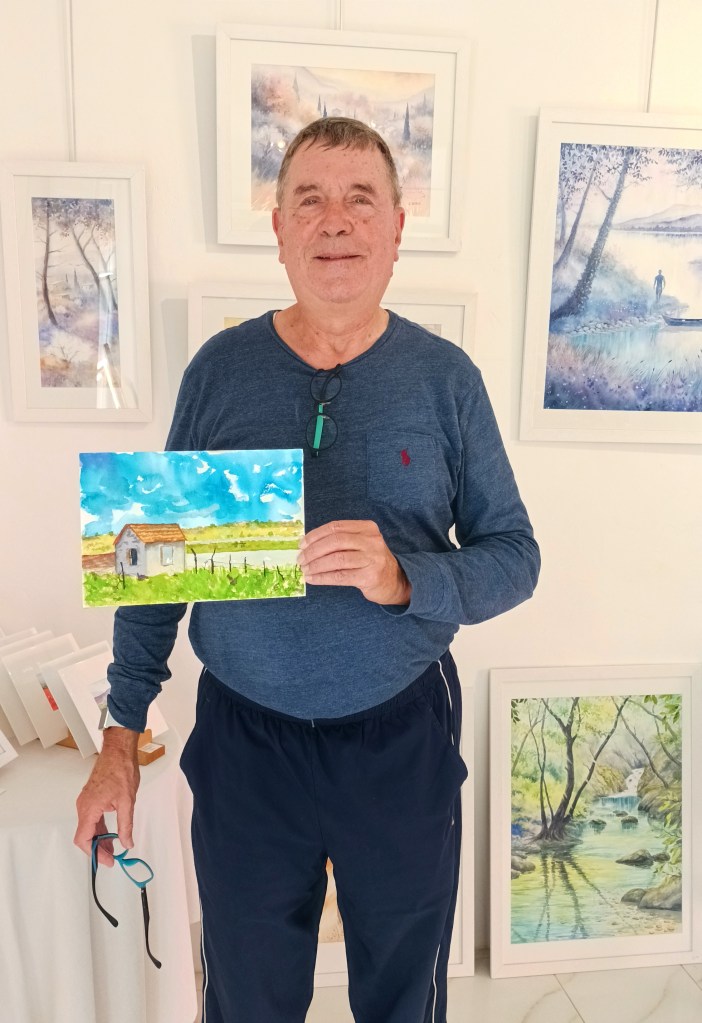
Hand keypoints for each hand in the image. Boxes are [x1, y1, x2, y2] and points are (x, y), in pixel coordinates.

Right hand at [74, 727, 140, 866]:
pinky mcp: (91, 798)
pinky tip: (110, 834)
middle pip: (85, 836)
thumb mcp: (127, 802)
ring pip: (88, 828)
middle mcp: (84, 806)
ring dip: (99, 840)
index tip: (107, 861)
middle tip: (112, 858)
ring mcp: (86, 802)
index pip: (84, 840)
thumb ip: (126, 825)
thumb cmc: (120, 770)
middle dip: (98, 849)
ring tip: (113, 849)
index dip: (94, 854)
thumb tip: (127, 842)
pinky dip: (100, 829)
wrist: (118, 751)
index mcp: (89, 808)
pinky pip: (92, 819)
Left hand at [298, 520, 411, 604]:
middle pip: (335, 542)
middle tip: (301, 559)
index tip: (302, 544)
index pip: (336, 527)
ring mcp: (372, 559)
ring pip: (336, 559)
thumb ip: (340, 540)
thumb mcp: (361, 544)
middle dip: (313, 551)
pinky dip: (323, 577)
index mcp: (367, 528)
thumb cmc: (371, 561)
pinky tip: (313, 579)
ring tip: (305, 569)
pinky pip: (340, 576)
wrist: (395, 581)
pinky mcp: (369, 577)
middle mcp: (371, 541)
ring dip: (316, 565)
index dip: (315, 535)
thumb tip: (308, 544)